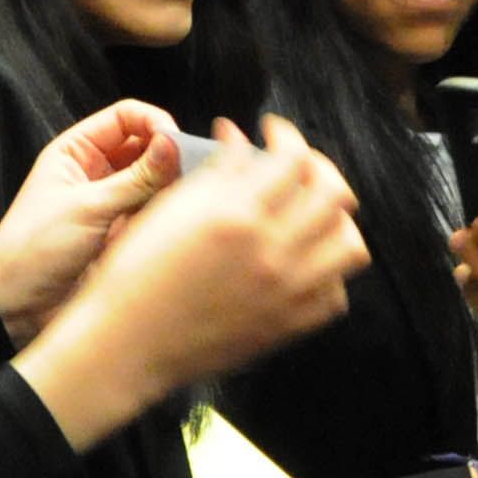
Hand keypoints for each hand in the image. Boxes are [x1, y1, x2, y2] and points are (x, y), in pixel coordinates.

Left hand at [0, 101, 179, 342]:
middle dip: (169, 156)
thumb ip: (137, 178)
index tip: (176, 142)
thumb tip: (174, 144)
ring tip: (185, 199)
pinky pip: (155, 215)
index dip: (154, 123)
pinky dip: (168, 215)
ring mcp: (113, 204)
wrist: (17, 308)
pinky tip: (176, 223)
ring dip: (172, 187)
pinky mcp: (124, 234)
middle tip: (191, 171)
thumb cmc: (33, 251)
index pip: (127, 117)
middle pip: (147, 147)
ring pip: (156, 182)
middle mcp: (97, 173)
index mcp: (77, 152)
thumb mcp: (88, 208)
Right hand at [15, 117, 365, 445]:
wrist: (128, 344)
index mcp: (237, 216)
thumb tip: (239, 138)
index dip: (286, 135)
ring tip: (309, 215)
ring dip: (335, 222)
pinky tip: (302, 262)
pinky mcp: (287, 326)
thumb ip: (215, 170)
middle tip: (297, 168)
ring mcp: (286, 293)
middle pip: (335, 194)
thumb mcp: (169, 210)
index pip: (292, 158)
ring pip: (350, 244)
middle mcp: (271, 252)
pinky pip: (335, 295)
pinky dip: (327, 273)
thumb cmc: (135, 277)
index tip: (272, 133)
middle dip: (320, 168)